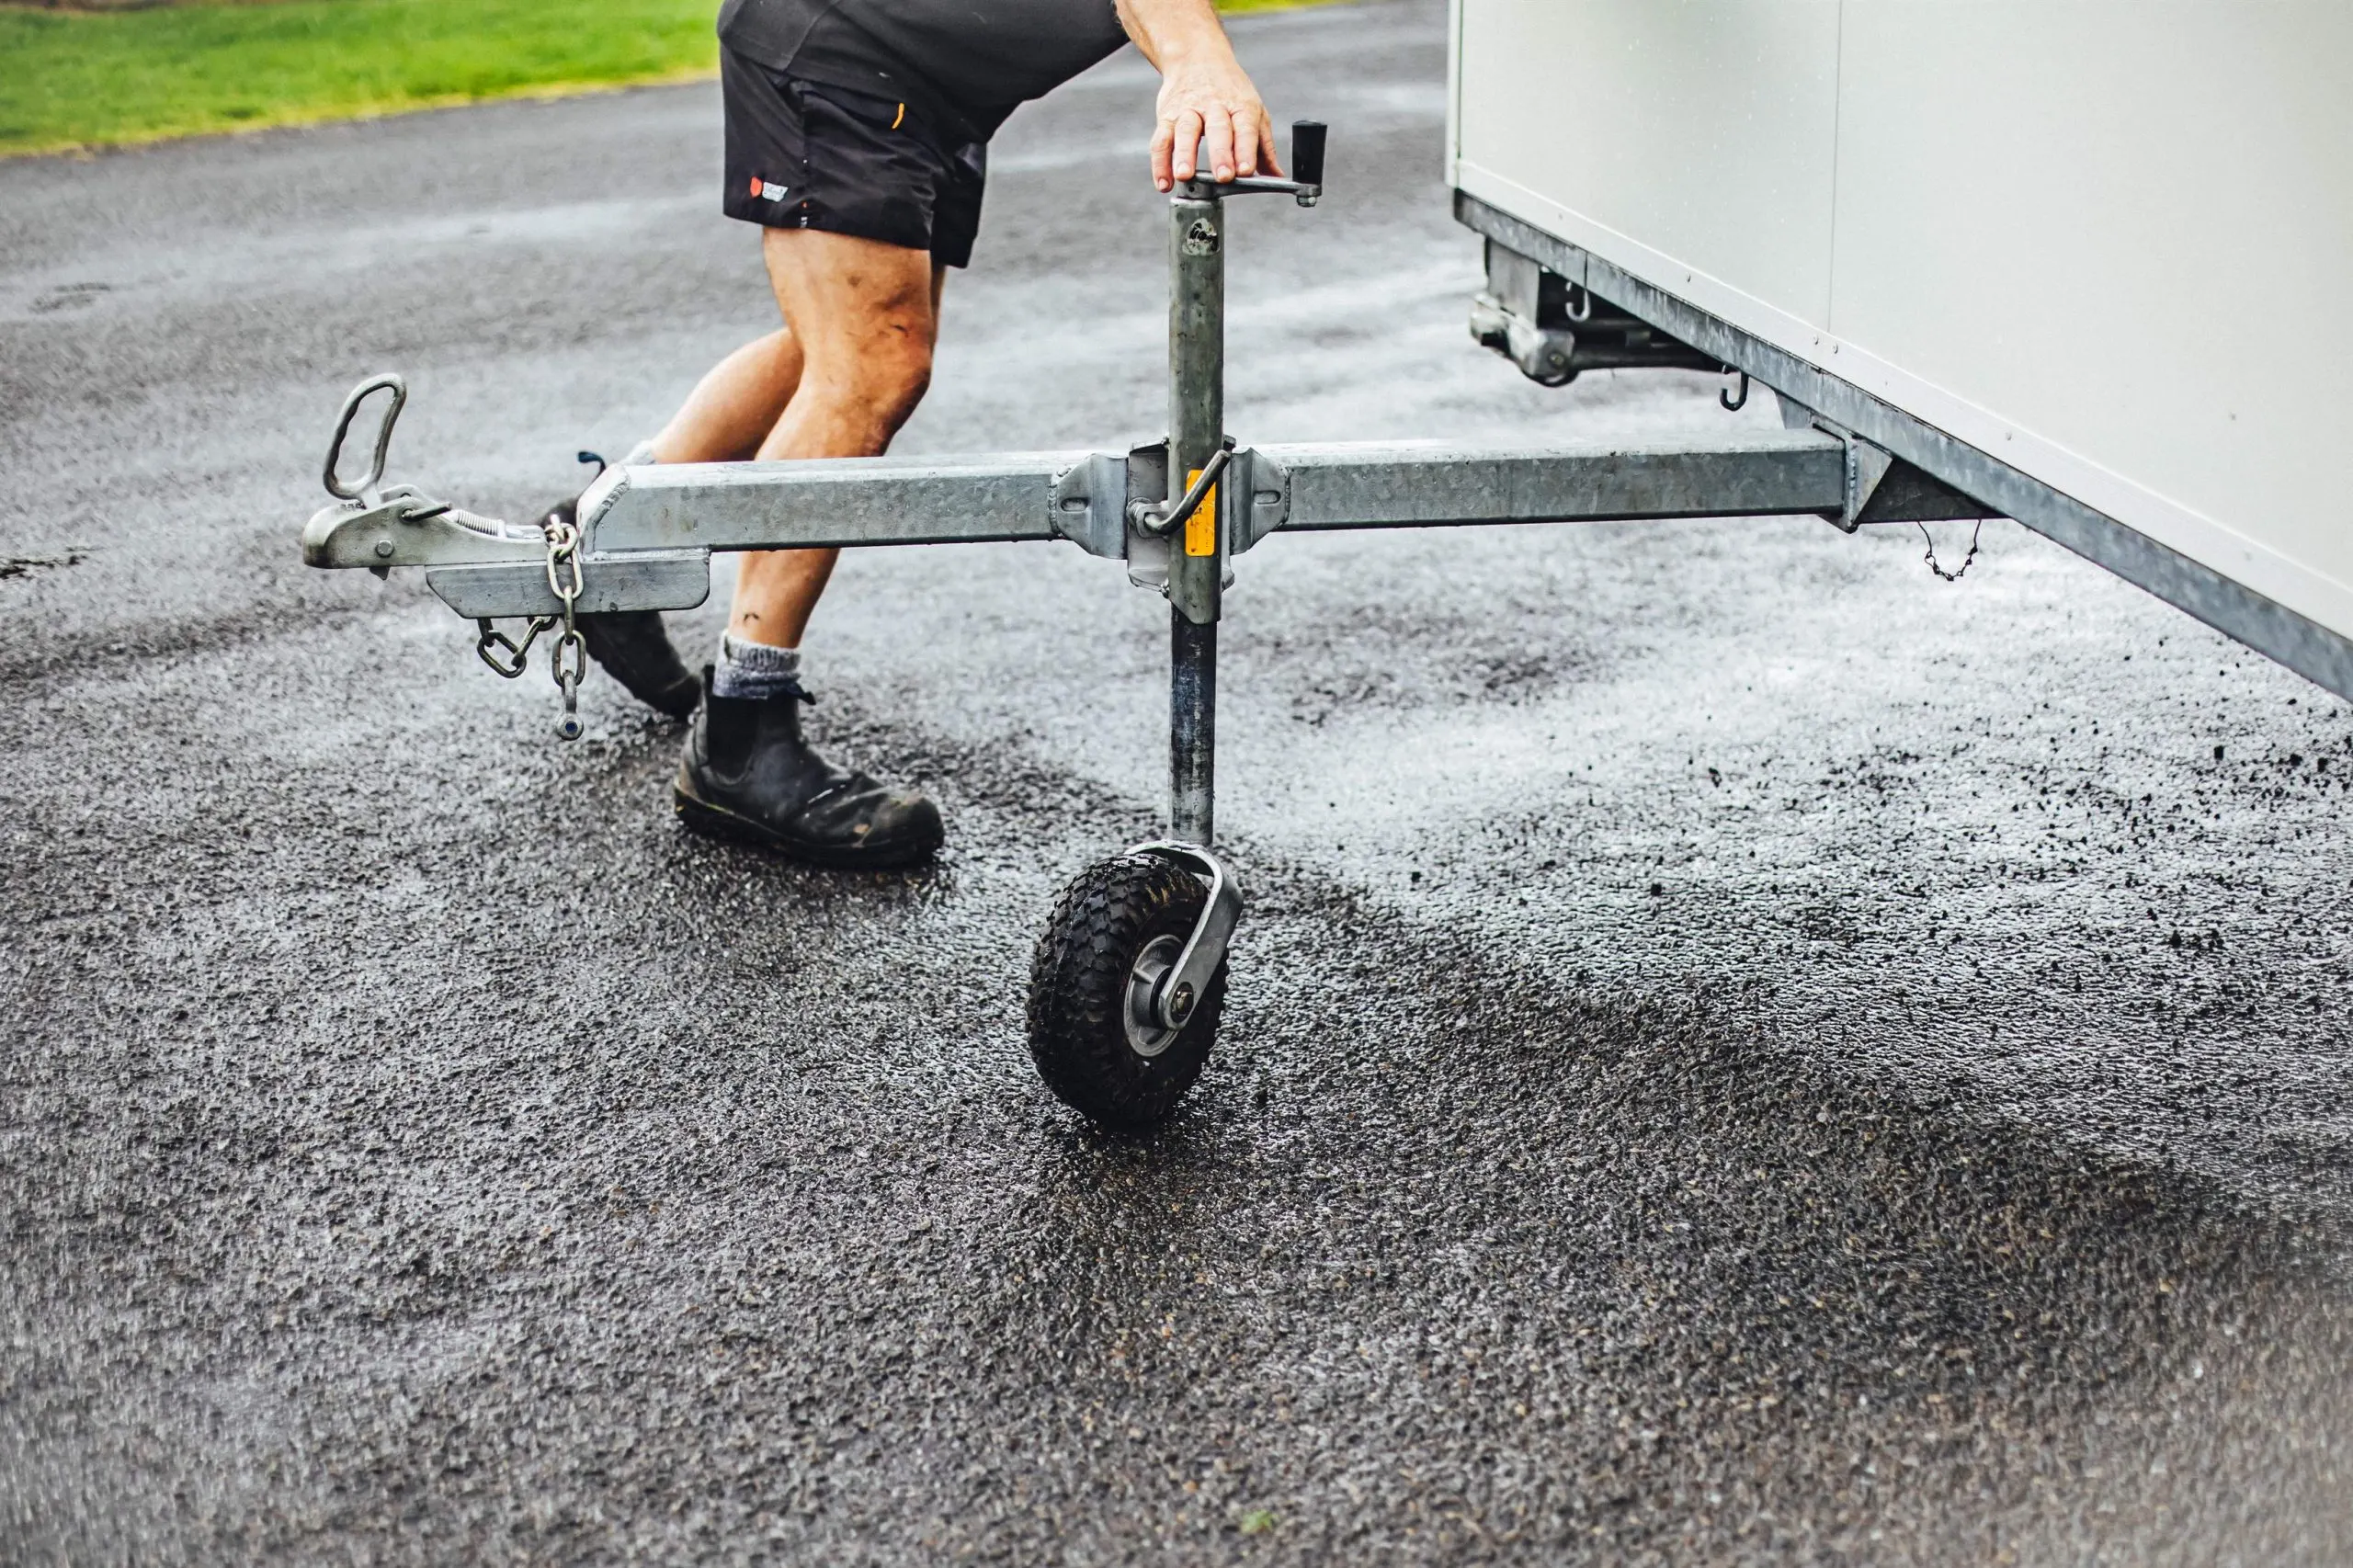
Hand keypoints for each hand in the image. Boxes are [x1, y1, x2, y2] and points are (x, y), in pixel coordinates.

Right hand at [1151, 54, 1282, 190]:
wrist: (1196, 56)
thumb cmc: (1229, 90)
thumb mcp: (1253, 111)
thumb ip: (1263, 147)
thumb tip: (1276, 177)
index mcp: (1240, 106)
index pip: (1245, 128)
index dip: (1246, 150)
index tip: (1247, 171)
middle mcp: (1214, 106)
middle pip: (1217, 130)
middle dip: (1220, 154)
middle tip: (1223, 176)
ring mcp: (1188, 110)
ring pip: (1185, 132)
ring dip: (1184, 155)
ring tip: (1185, 175)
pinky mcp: (1167, 116)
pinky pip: (1161, 140)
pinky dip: (1159, 163)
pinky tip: (1164, 182)